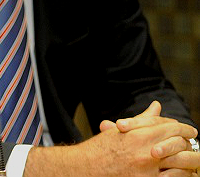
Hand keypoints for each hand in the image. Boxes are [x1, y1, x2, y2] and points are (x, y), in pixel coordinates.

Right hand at [26, 101, 197, 176]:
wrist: (87, 168)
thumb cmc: (101, 149)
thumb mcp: (121, 130)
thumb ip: (142, 119)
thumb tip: (156, 107)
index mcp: (140, 134)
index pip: (171, 127)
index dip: (183, 128)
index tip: (188, 130)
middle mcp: (147, 151)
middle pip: (181, 144)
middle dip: (190, 143)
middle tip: (193, 144)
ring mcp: (150, 169)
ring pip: (183, 163)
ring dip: (190, 160)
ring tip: (191, 159)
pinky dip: (183, 175)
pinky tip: (183, 173)